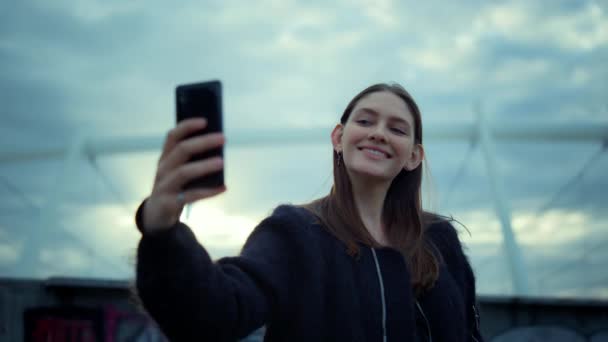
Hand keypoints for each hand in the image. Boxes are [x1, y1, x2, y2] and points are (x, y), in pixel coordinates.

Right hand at [141, 118, 225, 233]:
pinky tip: (223, 188)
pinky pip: (190, 196)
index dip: (187, 127)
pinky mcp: (169, 202)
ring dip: (204, 166)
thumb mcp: (177, 171)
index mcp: (165, 158)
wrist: (156, 216)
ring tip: (221, 162)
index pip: (172, 136)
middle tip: (223, 138)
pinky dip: (208, 191)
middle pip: (181, 151)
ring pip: (184, 172)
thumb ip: (191, 160)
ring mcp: (164, 186)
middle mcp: (163, 169)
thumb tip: (217, 148)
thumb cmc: (173, 187)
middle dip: (203, 142)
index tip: (205, 121)